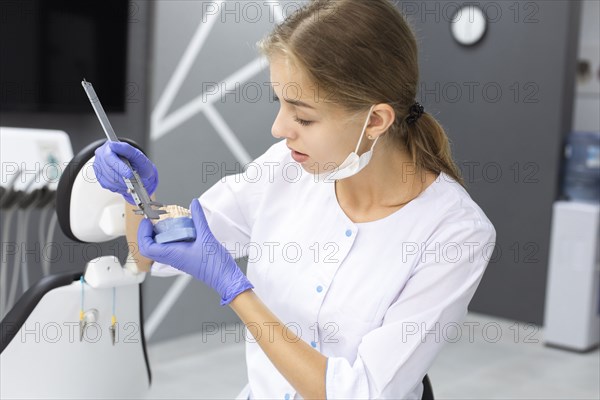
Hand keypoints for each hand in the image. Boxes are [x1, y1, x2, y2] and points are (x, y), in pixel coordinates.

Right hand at [93, 141, 158, 204]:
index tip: (129, 174)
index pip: (109, 157)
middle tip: (133, 179)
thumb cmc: (139, 165)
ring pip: (108, 179)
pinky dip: (118, 187)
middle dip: (123, 177)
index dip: (119, 167)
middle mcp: (101, 156)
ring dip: (122, 183)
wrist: (141, 176)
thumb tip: (113, 144)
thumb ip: (126, 149)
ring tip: (130, 181)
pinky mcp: (100, 177)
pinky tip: (124, 183)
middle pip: (108, 170)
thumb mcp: (138, 155)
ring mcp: (99, 167)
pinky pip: (108, 185)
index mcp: (109, 147)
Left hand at [137, 198, 253, 305]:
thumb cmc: (215, 265)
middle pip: (150, 248)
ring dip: (158, 236)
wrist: (225, 278)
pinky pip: (170, 248)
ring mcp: (178, 259)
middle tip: (153, 220)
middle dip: (147, 233)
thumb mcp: (206, 236)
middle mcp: (173, 258)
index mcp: (173, 254)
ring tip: (165, 223)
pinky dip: (170, 238)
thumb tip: (194, 204)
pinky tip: (181, 230)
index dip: (143, 233)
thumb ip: (198, 219)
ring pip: (159, 248)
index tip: (147, 221)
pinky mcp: (184, 258)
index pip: (147, 247)